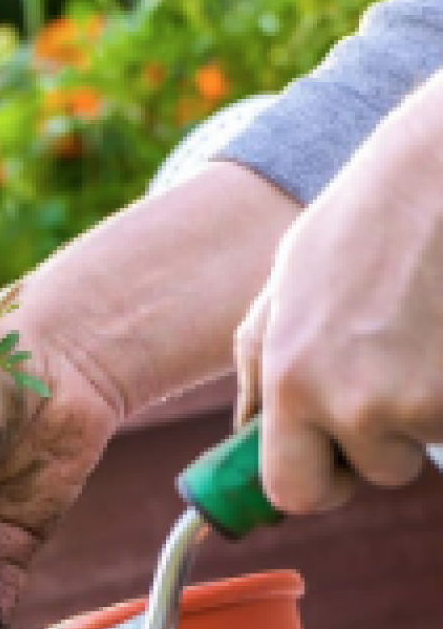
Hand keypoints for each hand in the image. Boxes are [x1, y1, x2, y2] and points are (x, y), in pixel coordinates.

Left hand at [234, 77, 442, 513]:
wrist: (437, 179)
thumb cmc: (357, 230)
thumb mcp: (282, 292)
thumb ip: (260, 371)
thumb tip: (248, 435)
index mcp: (293, 381)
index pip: (293, 492)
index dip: (313, 482)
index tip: (328, 464)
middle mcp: (355, 403)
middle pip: (373, 474)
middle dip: (378, 444)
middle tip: (383, 374)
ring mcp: (426, 402)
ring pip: (424, 441)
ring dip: (423, 405)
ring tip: (416, 330)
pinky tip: (442, 330)